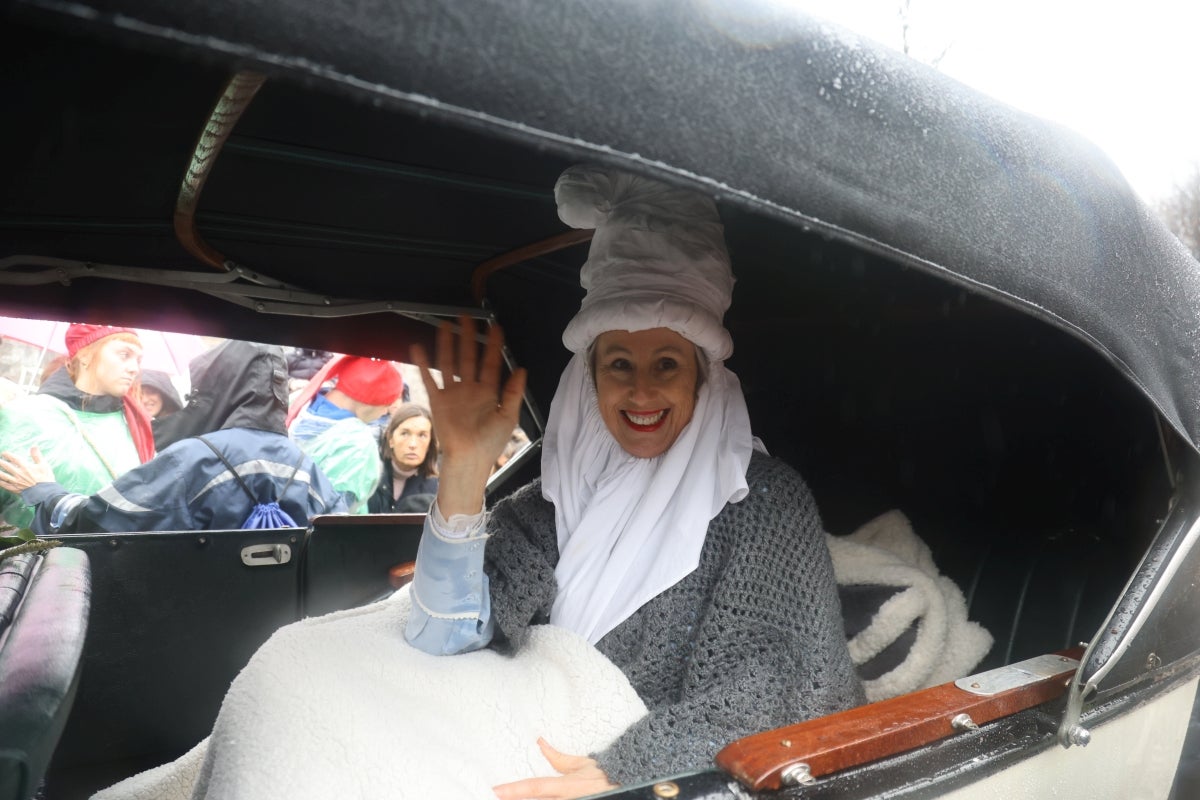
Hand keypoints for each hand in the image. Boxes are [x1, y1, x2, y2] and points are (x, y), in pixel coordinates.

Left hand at [0, 446, 55, 492]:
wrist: (45, 493)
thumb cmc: (45, 478)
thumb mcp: (44, 465)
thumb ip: (37, 455)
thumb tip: (34, 446)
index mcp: (25, 466)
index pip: (13, 458)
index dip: (7, 454)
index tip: (4, 453)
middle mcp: (18, 473)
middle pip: (5, 466)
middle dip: (0, 462)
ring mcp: (15, 481)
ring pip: (2, 475)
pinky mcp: (14, 488)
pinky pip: (4, 485)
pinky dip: (0, 482)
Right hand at [411, 315, 526, 516]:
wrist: (469, 458)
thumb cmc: (490, 442)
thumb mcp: (508, 416)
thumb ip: (513, 392)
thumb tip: (522, 369)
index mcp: (489, 392)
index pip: (492, 363)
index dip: (494, 345)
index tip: (495, 327)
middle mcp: (470, 388)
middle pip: (469, 357)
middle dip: (469, 337)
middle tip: (467, 317)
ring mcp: (453, 393)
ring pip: (449, 362)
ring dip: (447, 344)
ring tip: (445, 325)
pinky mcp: (438, 400)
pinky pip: (429, 378)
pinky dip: (423, 363)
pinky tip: (418, 348)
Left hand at [492, 738, 614, 799]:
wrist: (628, 784)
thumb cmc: (604, 774)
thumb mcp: (580, 764)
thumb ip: (557, 757)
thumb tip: (540, 742)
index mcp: (565, 786)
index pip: (534, 788)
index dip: (513, 790)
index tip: (495, 790)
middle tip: (494, 796)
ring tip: (504, 798)